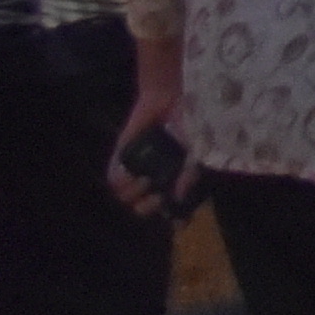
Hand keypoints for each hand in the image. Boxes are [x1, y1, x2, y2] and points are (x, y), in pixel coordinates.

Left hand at [107, 44, 193, 215]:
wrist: (173, 93)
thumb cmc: (193, 119)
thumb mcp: (199, 147)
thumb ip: (190, 173)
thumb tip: (179, 197)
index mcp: (179, 174)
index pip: (174, 205)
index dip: (174, 216)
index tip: (175, 220)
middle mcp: (158, 173)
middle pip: (148, 204)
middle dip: (150, 206)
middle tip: (155, 200)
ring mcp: (140, 164)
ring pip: (129, 193)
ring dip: (134, 193)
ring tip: (143, 181)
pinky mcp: (123, 152)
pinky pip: (115, 172)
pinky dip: (118, 177)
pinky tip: (125, 178)